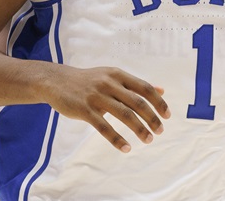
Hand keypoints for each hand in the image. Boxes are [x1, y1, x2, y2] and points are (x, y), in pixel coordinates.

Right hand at [43, 66, 169, 152]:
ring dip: (139, 129)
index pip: (144, 88)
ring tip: (147, 140)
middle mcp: (109, 83)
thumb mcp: (112, 77)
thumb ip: (135, 85)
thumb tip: (161, 90)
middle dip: (152, 118)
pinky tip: (126, 148)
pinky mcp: (84, 109)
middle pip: (137, 102)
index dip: (158, 102)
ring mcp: (96, 96)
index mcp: (118, 75)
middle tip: (160, 132)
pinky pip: (104, 127)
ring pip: (124, 115)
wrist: (56, 81)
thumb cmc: (89, 81)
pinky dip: (117, 139)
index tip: (168, 116)